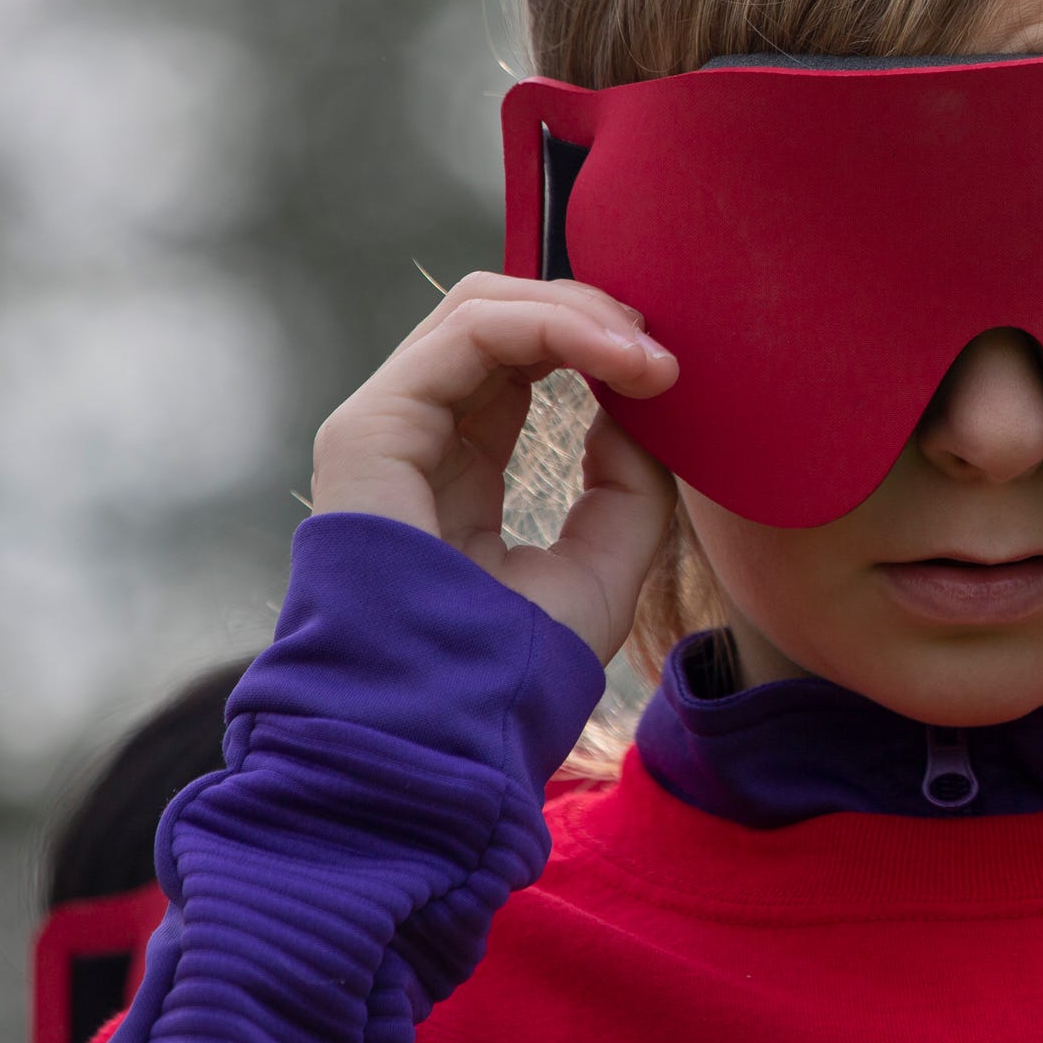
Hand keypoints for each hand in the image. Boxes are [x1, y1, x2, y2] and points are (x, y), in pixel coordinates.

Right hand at [310, 273, 680, 663]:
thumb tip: (634, 404)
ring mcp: (386, 427)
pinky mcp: (371, 428)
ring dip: (581, 314)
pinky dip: (554, 326)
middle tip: (665, 351)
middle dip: (591, 314)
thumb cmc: (516, 667)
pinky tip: (617, 360)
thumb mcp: (604, 563)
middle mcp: (416, 436)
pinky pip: (472, 333)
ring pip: (484, 309)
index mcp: (457, 465)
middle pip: (502, 320)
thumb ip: (627, 481)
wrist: (444, 733)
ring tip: (649, 355)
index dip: (595, 343)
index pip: (519, 360)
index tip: (672, 371)